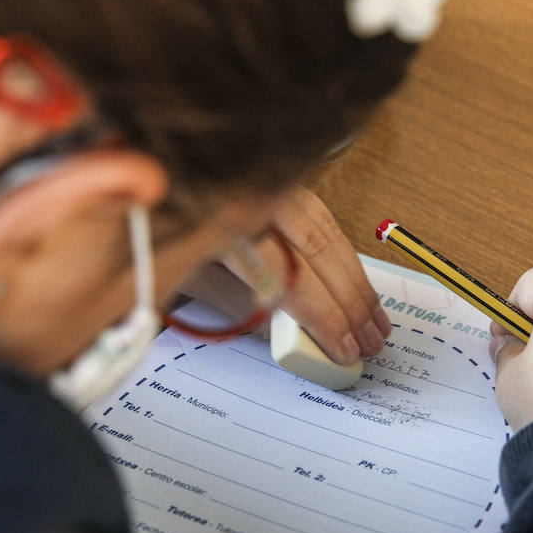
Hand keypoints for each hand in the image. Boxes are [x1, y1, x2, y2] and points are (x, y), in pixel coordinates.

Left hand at [176, 188, 391, 362]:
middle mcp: (257, 196)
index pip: (286, 274)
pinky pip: (326, 224)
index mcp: (224, 219)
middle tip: (369, 344)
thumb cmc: (161, 233)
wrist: (155, 185)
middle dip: (348, 304)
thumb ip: (236, 302)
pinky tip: (361, 289)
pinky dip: (347, 260)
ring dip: (356, 284)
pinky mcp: (286, 188)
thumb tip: (286, 335)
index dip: (321, 315)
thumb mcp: (187, 277)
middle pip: (316, 252)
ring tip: (376, 324)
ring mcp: (275, 188)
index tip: (341, 347)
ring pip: (329, 236)